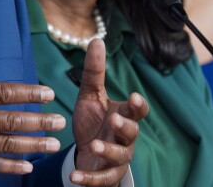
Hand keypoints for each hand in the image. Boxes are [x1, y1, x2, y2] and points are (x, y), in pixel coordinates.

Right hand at [0, 25, 65, 173]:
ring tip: (53, 144)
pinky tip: (27, 167)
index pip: (1, 92)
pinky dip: (9, 167)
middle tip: (60, 122)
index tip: (48, 94)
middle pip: (8, 120)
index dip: (28, 93)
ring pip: (2, 145)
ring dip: (31, 145)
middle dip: (38, 121)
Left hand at [70, 39, 148, 185]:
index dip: (138, 105)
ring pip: (120, 156)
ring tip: (95, 145)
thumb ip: (94, 72)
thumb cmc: (93, 121)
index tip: (133, 96)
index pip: (137, 110)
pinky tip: (75, 177)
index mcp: (123, 116)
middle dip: (125, 127)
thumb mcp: (90, 95)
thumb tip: (96, 40)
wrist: (86, 152)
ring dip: (109, 151)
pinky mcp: (106, 175)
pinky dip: (89, 180)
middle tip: (115, 119)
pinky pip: (101, 179)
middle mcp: (124, 138)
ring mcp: (117, 158)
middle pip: (132, 133)